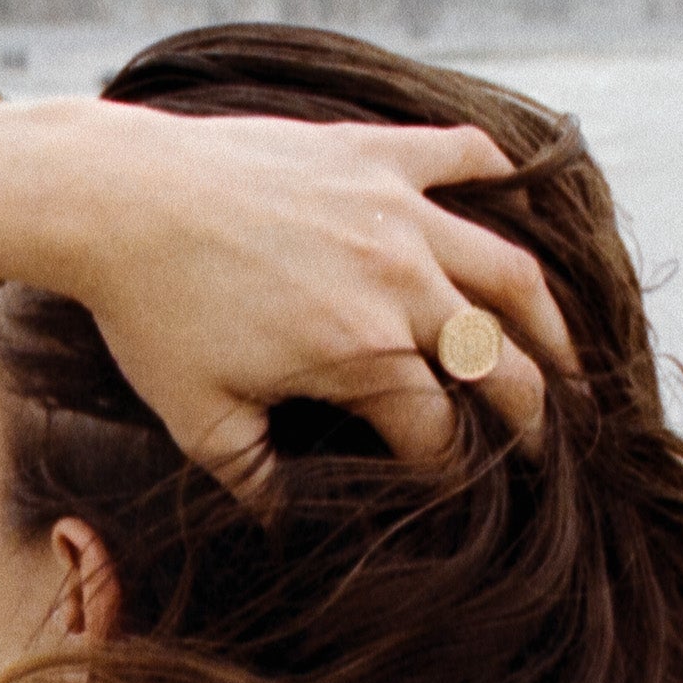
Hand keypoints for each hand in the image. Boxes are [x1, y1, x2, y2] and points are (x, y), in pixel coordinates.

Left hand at [69, 107, 578, 498]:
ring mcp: (397, 209)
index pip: (441, 435)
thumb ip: (257, 482)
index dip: (454, 475)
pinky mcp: (374, 152)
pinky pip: (462, 156)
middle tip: (548, 447)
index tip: (462, 497)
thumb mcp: (200, 420)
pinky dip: (497, 175)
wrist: (115, 195)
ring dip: (550, 318)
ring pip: (509, 268)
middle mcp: (402, 280)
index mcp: (365, 354)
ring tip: (567, 353)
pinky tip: (512, 197)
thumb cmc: (149, 313)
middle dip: (534, 416)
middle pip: (503, 361)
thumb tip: (288, 531)